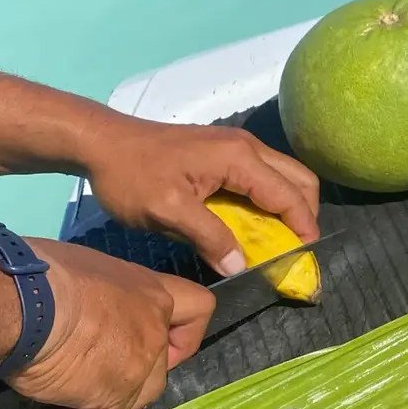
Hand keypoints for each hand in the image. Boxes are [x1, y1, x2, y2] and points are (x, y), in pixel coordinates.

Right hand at [10, 240, 215, 408]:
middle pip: (157, 368)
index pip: (197, 308)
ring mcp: (139, 365)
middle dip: (124, 379)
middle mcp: (152, 327)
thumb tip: (65, 310)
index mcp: (147, 289)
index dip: (183, 333)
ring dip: (95, 407)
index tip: (158, 341)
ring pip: (132, 401)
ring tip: (49, 404)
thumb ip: (92, 296)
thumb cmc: (37, 273)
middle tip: (80, 379)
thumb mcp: (75, 271)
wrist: (19, 302)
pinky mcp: (113, 398)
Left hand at [81, 116, 319, 274]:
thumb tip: (242, 266)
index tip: (307, 259)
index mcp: (238, 158)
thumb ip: (209, 238)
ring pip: (283, 175)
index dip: (304, 227)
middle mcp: (246, 147)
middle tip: (296, 250)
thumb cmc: (131, 175)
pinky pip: (262, 176)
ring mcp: (235, 146)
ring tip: (279, 242)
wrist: (100, 142)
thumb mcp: (167, 211)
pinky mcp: (223, 151)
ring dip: (288, 208)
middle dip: (304, 215)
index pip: (289, 194)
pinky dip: (269, 200)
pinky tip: (254, 224)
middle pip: (298, 179)